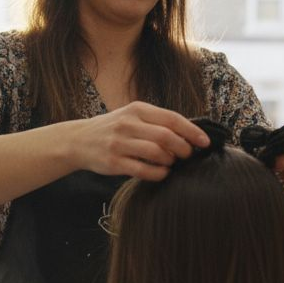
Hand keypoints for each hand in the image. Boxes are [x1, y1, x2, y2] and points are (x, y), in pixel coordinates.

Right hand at [70, 101, 209, 180]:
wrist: (78, 140)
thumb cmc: (112, 129)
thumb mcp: (131, 116)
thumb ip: (155, 122)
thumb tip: (189, 134)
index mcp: (137, 109)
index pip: (172, 118)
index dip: (192, 131)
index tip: (205, 142)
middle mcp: (128, 124)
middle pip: (166, 136)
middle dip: (183, 148)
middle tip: (187, 155)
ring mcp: (119, 143)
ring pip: (156, 153)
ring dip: (170, 161)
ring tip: (171, 163)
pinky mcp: (113, 162)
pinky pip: (143, 170)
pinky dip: (158, 173)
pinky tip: (161, 173)